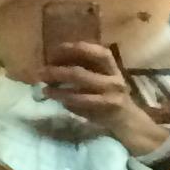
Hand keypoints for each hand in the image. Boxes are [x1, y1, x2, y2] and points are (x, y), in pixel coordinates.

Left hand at [42, 39, 169, 157]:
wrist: (128, 120)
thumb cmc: (108, 96)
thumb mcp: (99, 78)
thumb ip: (82, 70)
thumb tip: (52, 66)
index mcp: (110, 65)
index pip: (91, 50)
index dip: (71, 49)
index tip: (53, 52)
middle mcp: (112, 75)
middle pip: (80, 70)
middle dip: (57, 71)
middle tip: (41, 72)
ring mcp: (111, 91)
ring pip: (80, 86)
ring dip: (58, 86)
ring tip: (44, 88)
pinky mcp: (107, 106)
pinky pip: (82, 101)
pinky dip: (66, 98)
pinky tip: (55, 98)